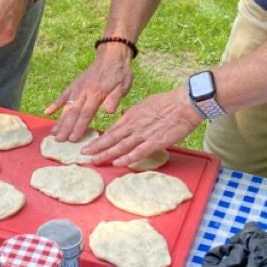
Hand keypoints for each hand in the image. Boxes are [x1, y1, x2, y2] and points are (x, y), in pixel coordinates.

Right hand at [44, 48, 134, 142]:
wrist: (112, 55)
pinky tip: (47, 112)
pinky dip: (55, 104)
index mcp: (96, 94)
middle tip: (58, 140)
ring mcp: (77, 88)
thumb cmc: (119, 73)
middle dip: (65, 127)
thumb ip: (114, 99)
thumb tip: (108, 112)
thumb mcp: (122, 86)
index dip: (79, 127)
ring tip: (52, 132)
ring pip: (66, 106)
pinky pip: (63, 95)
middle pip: (73, 112)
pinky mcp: (74, 84)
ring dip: (59, 120)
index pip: (86, 113)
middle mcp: (84, 92)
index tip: (72, 139)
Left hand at [80, 88, 200, 165]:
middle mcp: (133, 125)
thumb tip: (125, 114)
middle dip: (96, 147)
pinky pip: (137, 152)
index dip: (99, 138)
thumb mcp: (145, 104)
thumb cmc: (167, 103)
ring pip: (120, 146)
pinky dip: (126, 158)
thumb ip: (133, 112)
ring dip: (106, 154)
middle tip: (82, 154)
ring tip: (94, 161)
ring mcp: (143, 134)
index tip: (90, 145)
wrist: (184, 104)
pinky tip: (116, 163)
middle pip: (111, 138)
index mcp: (131, 115)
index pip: (111, 129)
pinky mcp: (154, 142)